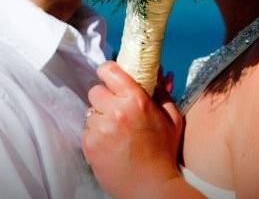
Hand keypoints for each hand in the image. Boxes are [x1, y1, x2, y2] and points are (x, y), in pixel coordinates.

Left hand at [83, 61, 182, 198]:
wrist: (151, 187)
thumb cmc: (163, 153)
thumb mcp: (172, 120)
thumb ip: (163, 94)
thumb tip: (158, 74)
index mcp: (136, 100)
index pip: (109, 70)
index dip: (108, 72)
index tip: (109, 76)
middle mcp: (116, 111)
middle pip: (95, 91)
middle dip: (105, 99)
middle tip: (115, 110)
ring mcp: (100, 128)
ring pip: (90, 112)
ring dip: (99, 118)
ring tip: (114, 132)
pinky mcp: (90, 145)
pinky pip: (86, 130)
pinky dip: (95, 135)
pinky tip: (109, 145)